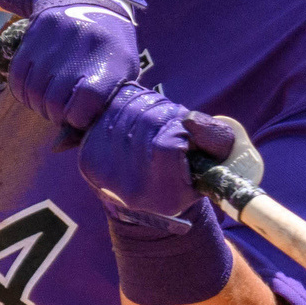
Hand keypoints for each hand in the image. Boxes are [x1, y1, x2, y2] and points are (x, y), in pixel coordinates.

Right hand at [9, 0, 144, 134]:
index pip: (81, 109)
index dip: (78, 119)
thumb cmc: (110, 49)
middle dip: (58, 114)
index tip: (83, 113)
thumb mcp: (118, 78)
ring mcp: (53, 43)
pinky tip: (38, 86)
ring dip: (40, 103)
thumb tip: (57, 146)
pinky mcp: (32, 37)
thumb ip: (96, 113)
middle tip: (66, 106)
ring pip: (32, 96)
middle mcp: (79, 51)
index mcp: (108, 63)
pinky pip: (17, 80)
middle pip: (54, 106)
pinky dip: (24, 91)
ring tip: (53, 95)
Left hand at [78, 84, 224, 223]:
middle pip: (146, 121)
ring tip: (151, 122)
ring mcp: (105, 176)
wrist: (148, 198)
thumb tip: (188, 120)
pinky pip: (105, 116)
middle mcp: (131, 190)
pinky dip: (120, 110)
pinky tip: (131, 122)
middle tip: (167, 121)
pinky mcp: (87, 161)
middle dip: (161, 111)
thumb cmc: (189, 174)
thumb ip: (218, 138)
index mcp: (166, 195)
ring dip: (142, 106)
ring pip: (125, 114)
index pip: (169, 144)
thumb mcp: (216, 160)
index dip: (179, 127)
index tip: (183, 133)